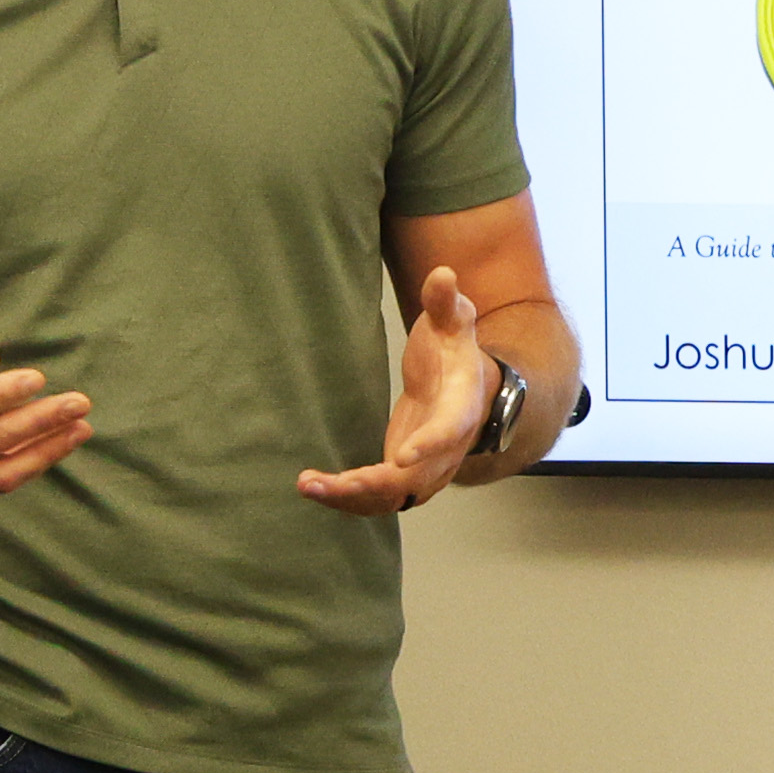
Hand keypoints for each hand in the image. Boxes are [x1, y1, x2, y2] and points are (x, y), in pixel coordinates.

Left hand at [298, 264, 491, 513]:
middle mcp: (447, 449)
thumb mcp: (454, 322)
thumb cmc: (454, 352)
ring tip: (308, 486)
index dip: (428, 445)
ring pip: (392, 498)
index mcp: (460, 409)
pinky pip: (378, 498)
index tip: (401, 458)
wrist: (465, 388)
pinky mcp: (405, 478)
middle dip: (373, 485)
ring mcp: (428, 469)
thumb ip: (445, 302)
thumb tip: (441, 274)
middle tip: (332, 482)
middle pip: (414, 480)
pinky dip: (346, 499)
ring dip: (351, 498)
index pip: (449, 430)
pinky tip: (313, 487)